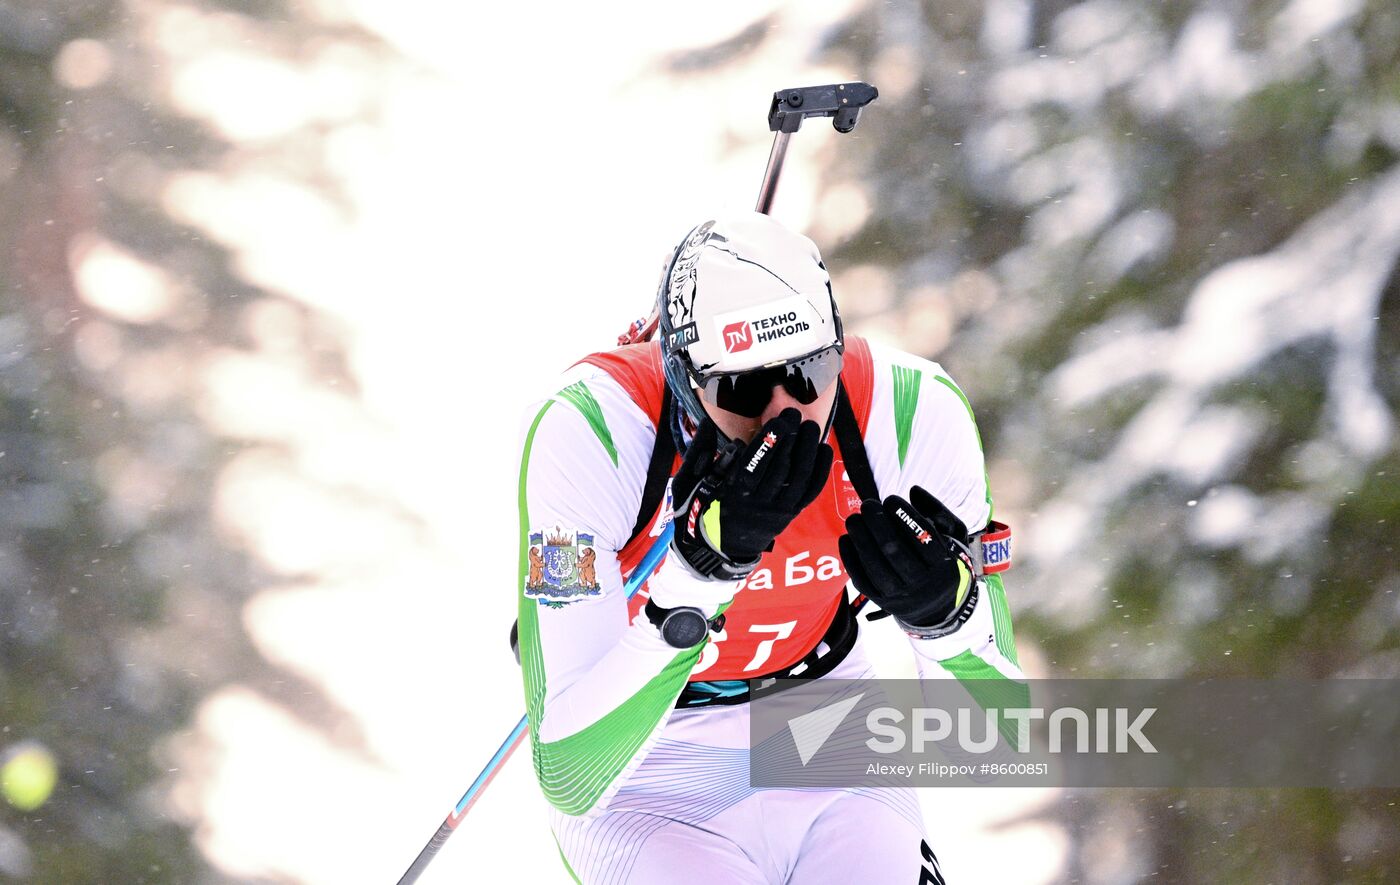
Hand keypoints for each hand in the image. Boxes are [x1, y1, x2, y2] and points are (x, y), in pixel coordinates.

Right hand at [669, 408, 832, 580]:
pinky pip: (809, 494)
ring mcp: (776, 512)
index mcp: (732, 496)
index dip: (770, 441)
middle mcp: (757, 506)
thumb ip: (698, 453)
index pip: (755, 465)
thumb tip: (705, 424)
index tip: (780, 419)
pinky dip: (820, 472)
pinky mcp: (788, 516)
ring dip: (808, 452)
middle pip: (781, 470)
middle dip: (792, 439)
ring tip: (811, 427)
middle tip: (796, 414)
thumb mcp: (688, 484)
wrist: (716, 549)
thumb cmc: (699, 512)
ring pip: (798, 481)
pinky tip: (824, 450)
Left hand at [838, 486, 973, 629]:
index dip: (904, 516)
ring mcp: (901, 596)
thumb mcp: (954, 538)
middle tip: (868, 505)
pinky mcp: (882, 602)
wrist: (938, 608)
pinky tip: (846, 539)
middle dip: (877, 524)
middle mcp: (923, 583)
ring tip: (854, 519)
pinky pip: (862, 580)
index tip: (890, 499)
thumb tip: (914, 490)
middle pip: (894, 550)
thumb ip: (938, 511)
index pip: (922, 537)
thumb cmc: (943, 562)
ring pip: (875, 566)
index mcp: (943, 565)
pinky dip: (851, 559)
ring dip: (860, 539)